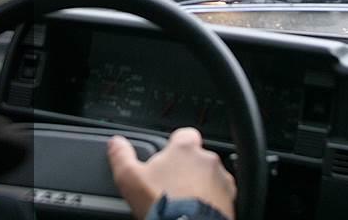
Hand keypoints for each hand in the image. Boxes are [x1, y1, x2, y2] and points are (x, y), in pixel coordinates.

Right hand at [107, 127, 235, 219]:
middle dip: (186, 170)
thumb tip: (115, 142)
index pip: (183, 135)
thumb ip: (121, 156)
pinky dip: (211, 203)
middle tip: (170, 188)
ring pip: (210, 178)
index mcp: (185, 148)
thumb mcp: (130, 178)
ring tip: (183, 204)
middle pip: (196, 158)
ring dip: (200, 187)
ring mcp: (223, 181)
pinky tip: (196, 213)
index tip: (165, 159)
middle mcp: (208, 160)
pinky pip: (221, 198)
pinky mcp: (232, 202)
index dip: (174, 146)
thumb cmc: (162, 203)